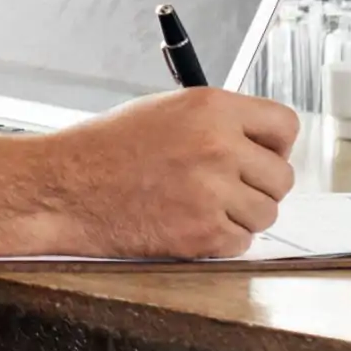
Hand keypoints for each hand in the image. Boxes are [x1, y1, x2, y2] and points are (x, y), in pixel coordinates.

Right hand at [30, 89, 298, 259]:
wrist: (65, 187)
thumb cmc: (105, 149)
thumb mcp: (163, 111)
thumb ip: (216, 123)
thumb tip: (258, 145)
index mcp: (210, 108)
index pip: (285, 125)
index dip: (275, 144)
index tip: (263, 155)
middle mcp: (218, 146)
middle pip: (282, 177)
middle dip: (259, 185)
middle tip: (227, 186)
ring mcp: (213, 192)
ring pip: (265, 213)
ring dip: (240, 214)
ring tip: (198, 203)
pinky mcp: (204, 234)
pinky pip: (241, 243)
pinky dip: (220, 239)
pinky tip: (186, 221)